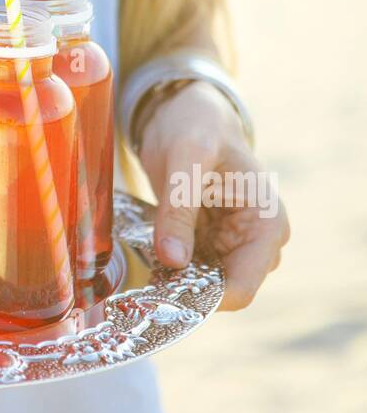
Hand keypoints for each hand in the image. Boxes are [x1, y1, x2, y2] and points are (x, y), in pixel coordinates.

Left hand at [138, 81, 289, 309]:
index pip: (242, 287)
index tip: (163, 295)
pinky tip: (151, 254)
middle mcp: (259, 242)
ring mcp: (236, 244)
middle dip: (186, 290)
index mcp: (267, 223)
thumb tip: (173, 260)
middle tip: (146, 279)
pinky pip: (193, 270)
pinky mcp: (214, 243)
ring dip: (177, 280)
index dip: (205, 299)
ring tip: (145, 262)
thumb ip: (179, 208)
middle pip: (223, 291)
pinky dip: (172, 268)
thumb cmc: (197, 126)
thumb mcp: (186, 159)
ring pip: (206, 284)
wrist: (188, 113)